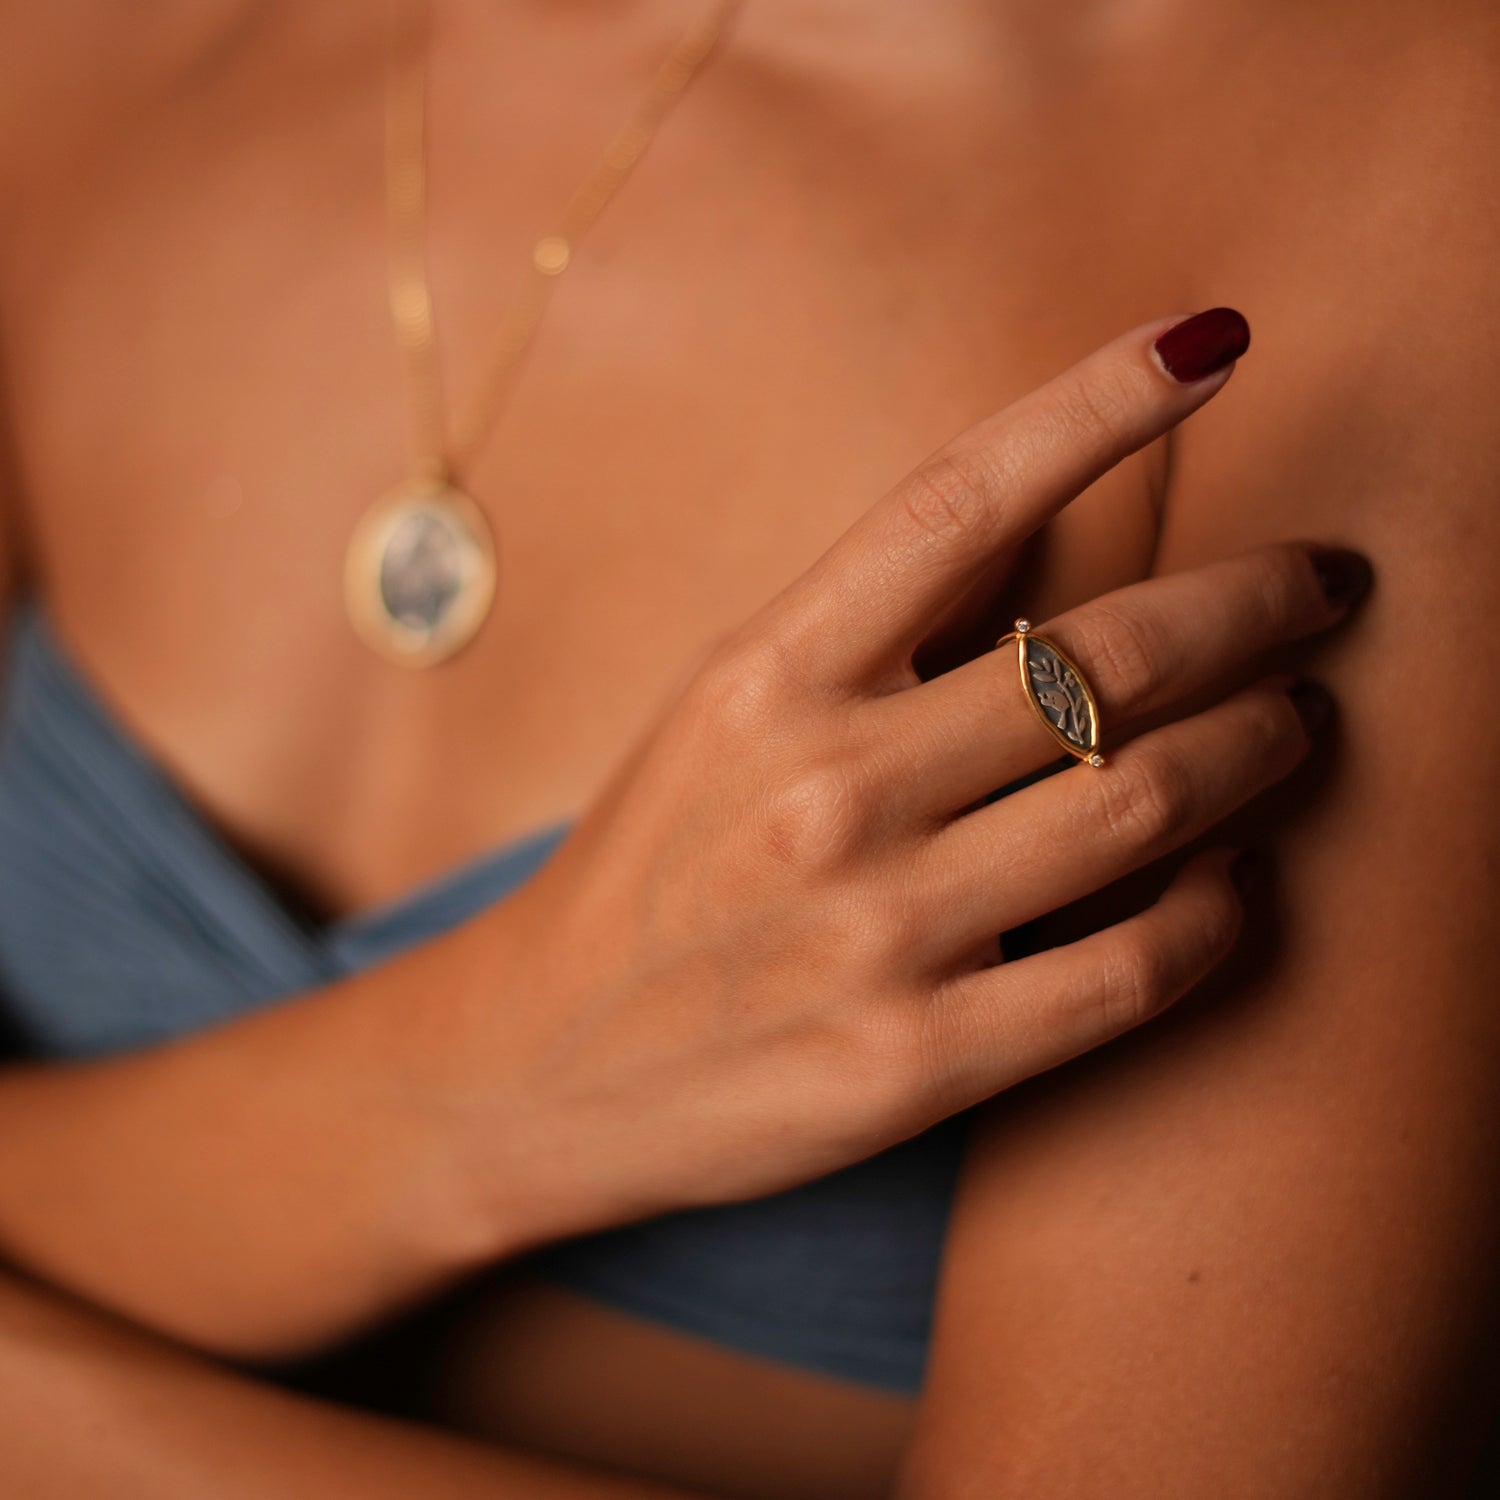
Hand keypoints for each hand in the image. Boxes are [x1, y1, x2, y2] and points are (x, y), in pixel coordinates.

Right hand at [466, 311, 1365, 1244]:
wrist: (539, 1064)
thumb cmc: (647, 868)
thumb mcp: (719, 711)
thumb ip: (865, 633)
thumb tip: (1054, 540)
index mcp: (764, 676)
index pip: (955, 499)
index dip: (1098, 403)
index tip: (1213, 343)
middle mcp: (822, 789)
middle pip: (1101, 659)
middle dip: (1256, 604)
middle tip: (1324, 586)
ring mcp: (874, 932)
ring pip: (1144, 804)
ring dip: (1263, 745)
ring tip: (1303, 719)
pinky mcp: (916, 1062)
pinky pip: (1131, 968)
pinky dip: (1220, 913)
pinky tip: (1239, 879)